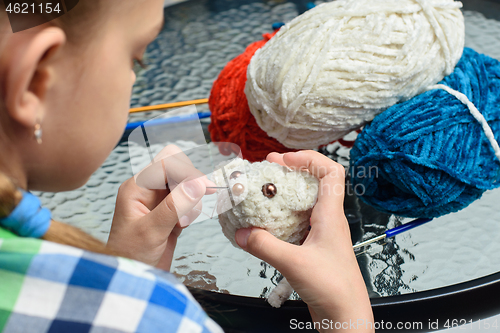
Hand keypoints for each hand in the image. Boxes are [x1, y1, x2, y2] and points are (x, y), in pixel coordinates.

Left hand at [107, 145, 214, 269]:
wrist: (132, 278)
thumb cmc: (130, 256)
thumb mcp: (151, 231)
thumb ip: (175, 205)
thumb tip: (197, 183)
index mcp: (137, 187)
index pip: (166, 162)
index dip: (186, 171)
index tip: (203, 186)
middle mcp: (147, 190)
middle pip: (179, 169)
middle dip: (190, 185)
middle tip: (192, 207)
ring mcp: (159, 201)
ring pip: (187, 185)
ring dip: (192, 201)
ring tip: (182, 223)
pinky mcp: (170, 212)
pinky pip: (188, 200)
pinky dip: (192, 210)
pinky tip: (183, 225)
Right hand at [235, 151, 373, 331]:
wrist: (345, 315)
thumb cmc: (334, 289)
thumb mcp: (295, 264)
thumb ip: (266, 247)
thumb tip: (243, 233)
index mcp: (331, 216)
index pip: (331, 172)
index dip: (309, 159)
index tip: (284, 159)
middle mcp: (328, 220)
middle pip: (314, 182)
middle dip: (291, 171)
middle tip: (267, 169)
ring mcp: (321, 233)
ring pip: (304, 203)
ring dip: (285, 194)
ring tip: (263, 192)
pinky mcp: (312, 247)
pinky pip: (297, 223)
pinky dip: (281, 218)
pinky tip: (265, 225)